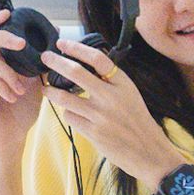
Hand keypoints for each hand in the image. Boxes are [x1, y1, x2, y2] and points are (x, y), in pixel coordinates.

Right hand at [0, 9, 42, 155]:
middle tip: (21, 44)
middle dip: (2, 36)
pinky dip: (0, 85)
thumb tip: (57, 32)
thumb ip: (40, 57)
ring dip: (8, 73)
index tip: (8, 13)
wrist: (12, 137)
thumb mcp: (36, 79)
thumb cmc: (22, 110)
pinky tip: (11, 97)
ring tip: (20, 90)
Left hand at [39, 39, 183, 186]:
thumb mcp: (129, 95)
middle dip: (56, 62)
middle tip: (45, 57)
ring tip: (46, 89)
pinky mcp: (93, 132)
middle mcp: (111, 97)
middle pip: (75, 72)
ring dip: (51, 91)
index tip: (62, 43)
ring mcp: (100, 115)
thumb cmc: (137, 121)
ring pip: (65, 97)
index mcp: (123, 84)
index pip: (97, 58)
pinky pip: (70, 117)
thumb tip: (84, 65)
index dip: (77, 48)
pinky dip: (68, 114)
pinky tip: (72, 114)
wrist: (148, 151)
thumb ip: (110, 81)